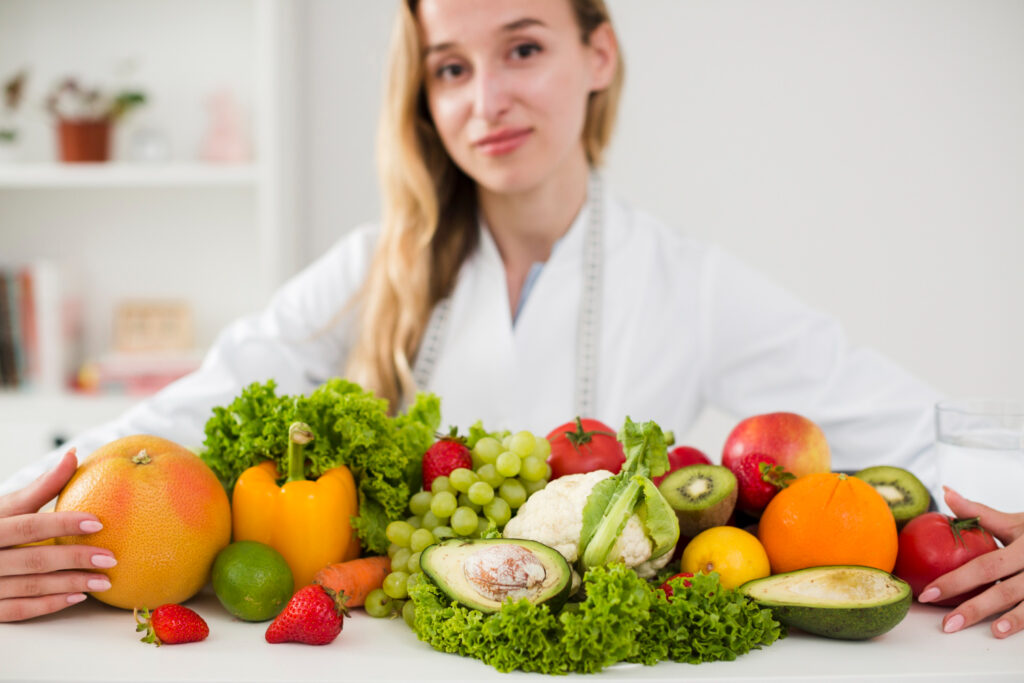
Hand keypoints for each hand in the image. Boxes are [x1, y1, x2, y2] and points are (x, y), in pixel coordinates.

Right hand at [0, 449, 115, 621]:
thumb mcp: (5, 506)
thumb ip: (40, 487)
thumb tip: (74, 454)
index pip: (28, 525)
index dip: (63, 523)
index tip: (99, 522)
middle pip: (33, 559)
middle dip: (75, 559)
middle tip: (111, 557)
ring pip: (30, 586)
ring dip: (70, 585)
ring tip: (103, 581)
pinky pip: (19, 610)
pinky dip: (49, 604)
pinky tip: (78, 597)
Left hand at [918, 487, 1023, 637]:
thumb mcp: (1015, 521)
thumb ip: (980, 512)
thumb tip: (946, 492)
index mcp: (1023, 544)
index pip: (984, 565)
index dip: (955, 580)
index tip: (929, 593)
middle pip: (1003, 589)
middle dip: (973, 608)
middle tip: (947, 624)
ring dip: (1010, 621)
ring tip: (990, 632)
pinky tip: (1011, 631)